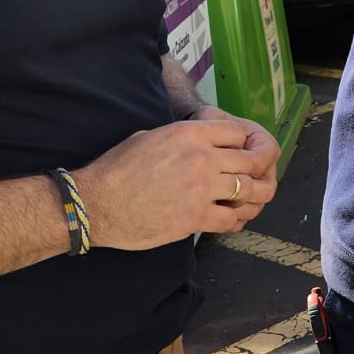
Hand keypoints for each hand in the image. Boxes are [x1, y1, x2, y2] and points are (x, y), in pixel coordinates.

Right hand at [74, 113, 280, 249]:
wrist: (97, 204)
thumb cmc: (118, 169)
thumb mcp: (150, 136)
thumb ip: (182, 136)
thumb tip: (201, 141)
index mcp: (189, 133)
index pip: (237, 132)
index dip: (242, 144)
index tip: (240, 154)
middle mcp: (201, 157)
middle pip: (250, 160)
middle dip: (256, 170)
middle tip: (253, 180)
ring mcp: (201, 188)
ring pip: (248, 190)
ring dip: (250, 197)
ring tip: (247, 202)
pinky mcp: (195, 218)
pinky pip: (231, 219)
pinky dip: (235, 221)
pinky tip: (230, 220)